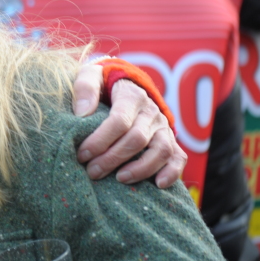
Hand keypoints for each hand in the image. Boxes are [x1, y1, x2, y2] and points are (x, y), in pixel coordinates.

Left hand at [74, 71, 185, 187]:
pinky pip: (178, 157)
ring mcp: (163, 127)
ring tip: (119, 179)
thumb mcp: (90, 75)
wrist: (125, 84)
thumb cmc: (103, 84)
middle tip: (92, 172)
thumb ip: (85, 88)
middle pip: (136, 139)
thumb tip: (82, 113)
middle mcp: (151, 111)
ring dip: (141, 169)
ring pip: (161, 150)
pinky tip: (158, 185)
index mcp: (132, 95)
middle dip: (112, 159)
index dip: (100, 140)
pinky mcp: (170, 140)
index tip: (82, 154)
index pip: (119, 121)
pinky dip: (172, 172)